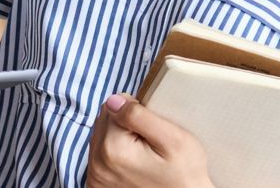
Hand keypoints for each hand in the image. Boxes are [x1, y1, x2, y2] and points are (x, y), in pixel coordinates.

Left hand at [85, 94, 213, 187]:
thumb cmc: (184, 173)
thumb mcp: (173, 138)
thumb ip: (140, 115)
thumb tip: (114, 100)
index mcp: (113, 149)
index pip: (111, 106)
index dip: (135, 113)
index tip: (151, 132)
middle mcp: (97, 165)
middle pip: (103, 121)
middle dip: (124, 125)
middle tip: (149, 144)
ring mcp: (95, 178)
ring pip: (100, 137)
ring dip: (118, 139)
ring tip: (142, 154)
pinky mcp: (96, 184)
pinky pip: (99, 155)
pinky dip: (114, 155)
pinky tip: (132, 164)